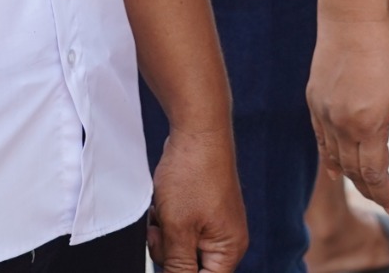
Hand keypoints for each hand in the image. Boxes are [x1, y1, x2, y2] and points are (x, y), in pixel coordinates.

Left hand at [147, 122, 247, 272]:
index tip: (166, 257)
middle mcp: (226, 239)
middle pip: (191, 268)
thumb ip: (178, 266)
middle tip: (160, 232)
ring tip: (162, 213)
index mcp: (229, 249)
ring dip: (165, 236)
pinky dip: (168, 221)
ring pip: (181, 248)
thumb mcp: (179, 228)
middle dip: (169, 254)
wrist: (197, 129)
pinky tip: (164, 205)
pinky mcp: (201, 209)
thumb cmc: (193, 174)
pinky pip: (181, 228)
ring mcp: (214, 223)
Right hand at [307, 9, 388, 213]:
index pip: (375, 173)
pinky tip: (335, 167)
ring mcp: (324, 112)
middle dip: (369, 189)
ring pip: (334, 157)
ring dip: (349, 175)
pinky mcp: (314, 100)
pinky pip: (320, 138)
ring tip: (363, 186)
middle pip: (353, 170)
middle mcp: (341, 124)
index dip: (384, 193)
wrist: (354, 18)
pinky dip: (328, 155)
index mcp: (369, 125)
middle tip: (383, 200)